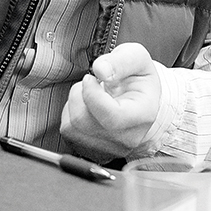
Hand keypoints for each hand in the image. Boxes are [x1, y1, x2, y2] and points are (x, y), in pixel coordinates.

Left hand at [60, 42, 161, 158]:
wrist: (139, 100)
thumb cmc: (137, 78)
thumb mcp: (136, 58)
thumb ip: (120, 61)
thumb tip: (100, 70)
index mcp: (142, 115)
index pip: (110, 116)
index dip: (91, 93)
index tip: (91, 78)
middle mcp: (127, 138)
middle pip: (83, 121)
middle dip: (79, 94)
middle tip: (92, 83)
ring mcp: (109, 149)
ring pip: (72, 126)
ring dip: (74, 104)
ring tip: (91, 96)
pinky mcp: (92, 152)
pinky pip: (68, 132)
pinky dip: (71, 115)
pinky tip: (87, 108)